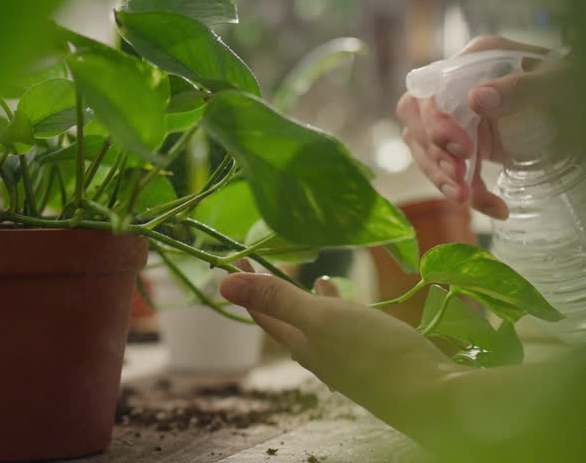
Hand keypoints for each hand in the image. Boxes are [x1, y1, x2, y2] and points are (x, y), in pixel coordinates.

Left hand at [219, 271, 464, 436]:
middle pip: (289, 320)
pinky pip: (349, 332)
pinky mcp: (375, 362)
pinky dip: (345, 312)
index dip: (248, 286)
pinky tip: (358, 305)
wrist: (435, 399)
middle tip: (272, 265)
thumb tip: (223, 284)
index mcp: (302, 344)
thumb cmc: (375, 355)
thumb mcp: (321, 319)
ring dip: (313, 301)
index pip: (264, 312)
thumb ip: (278, 300)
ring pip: (321, 326)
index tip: (236, 260)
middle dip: (277, 292)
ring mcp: (348, 361)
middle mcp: (320, 355)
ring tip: (320, 278)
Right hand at [396, 36, 560, 218]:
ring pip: (424, 149)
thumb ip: (521, 87)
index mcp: (474, 63)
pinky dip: (468, 193)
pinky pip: (450, 171)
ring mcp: (457, 117)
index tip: (463, 148)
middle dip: (433, 154)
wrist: (576, 108)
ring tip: (466, 198)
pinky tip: (494, 207)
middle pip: (417, 121)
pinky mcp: (464, 144)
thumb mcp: (555, 83)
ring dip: (441, 177)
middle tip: (459, 177)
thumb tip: (477, 98)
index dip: (436, 122)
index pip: (431, 92)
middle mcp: (456, 88)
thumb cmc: (571, 88)